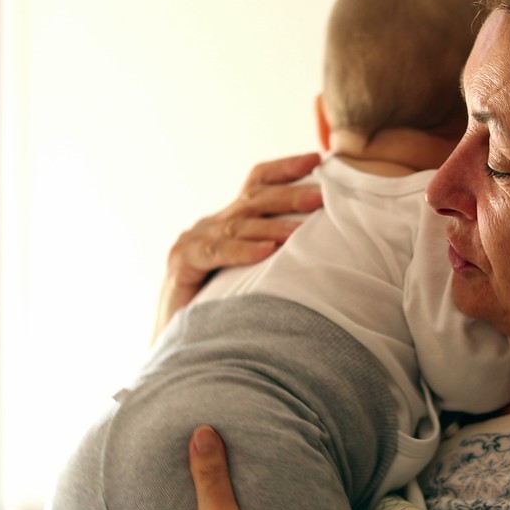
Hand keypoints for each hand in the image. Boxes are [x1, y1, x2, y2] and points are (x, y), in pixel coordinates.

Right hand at [154, 152, 323, 338]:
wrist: (183, 349)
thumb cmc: (226, 313)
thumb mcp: (257, 276)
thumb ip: (280, 254)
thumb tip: (328, 241)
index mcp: (229, 222)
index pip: (256, 182)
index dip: (284, 169)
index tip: (316, 159)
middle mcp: (209, 225)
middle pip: (252, 199)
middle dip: (288, 195)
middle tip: (321, 197)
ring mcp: (192, 242)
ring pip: (237, 225)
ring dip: (272, 227)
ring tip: (300, 231)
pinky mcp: (180, 266)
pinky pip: (214, 253)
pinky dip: (241, 252)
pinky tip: (266, 253)